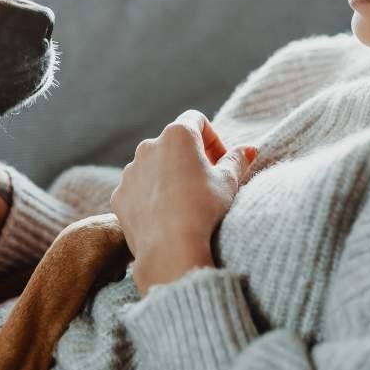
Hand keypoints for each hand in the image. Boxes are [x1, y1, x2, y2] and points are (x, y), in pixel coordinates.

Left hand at [110, 110, 256, 295]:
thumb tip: (249, 149)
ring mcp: (130, 171)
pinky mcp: (119, 194)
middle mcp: (148, 146)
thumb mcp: (228, 182)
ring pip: (153, 166)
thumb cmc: (203, 209)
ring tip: (185, 203)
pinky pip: (138, 189)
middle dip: (190, 158)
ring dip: (168, 176)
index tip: (220, 162)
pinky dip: (151, 196)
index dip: (212, 139)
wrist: (169, 248)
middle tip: (206, 184)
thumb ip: (238, 160)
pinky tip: (165, 216)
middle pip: (173, 143)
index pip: (196, 121)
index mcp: (177, 135)